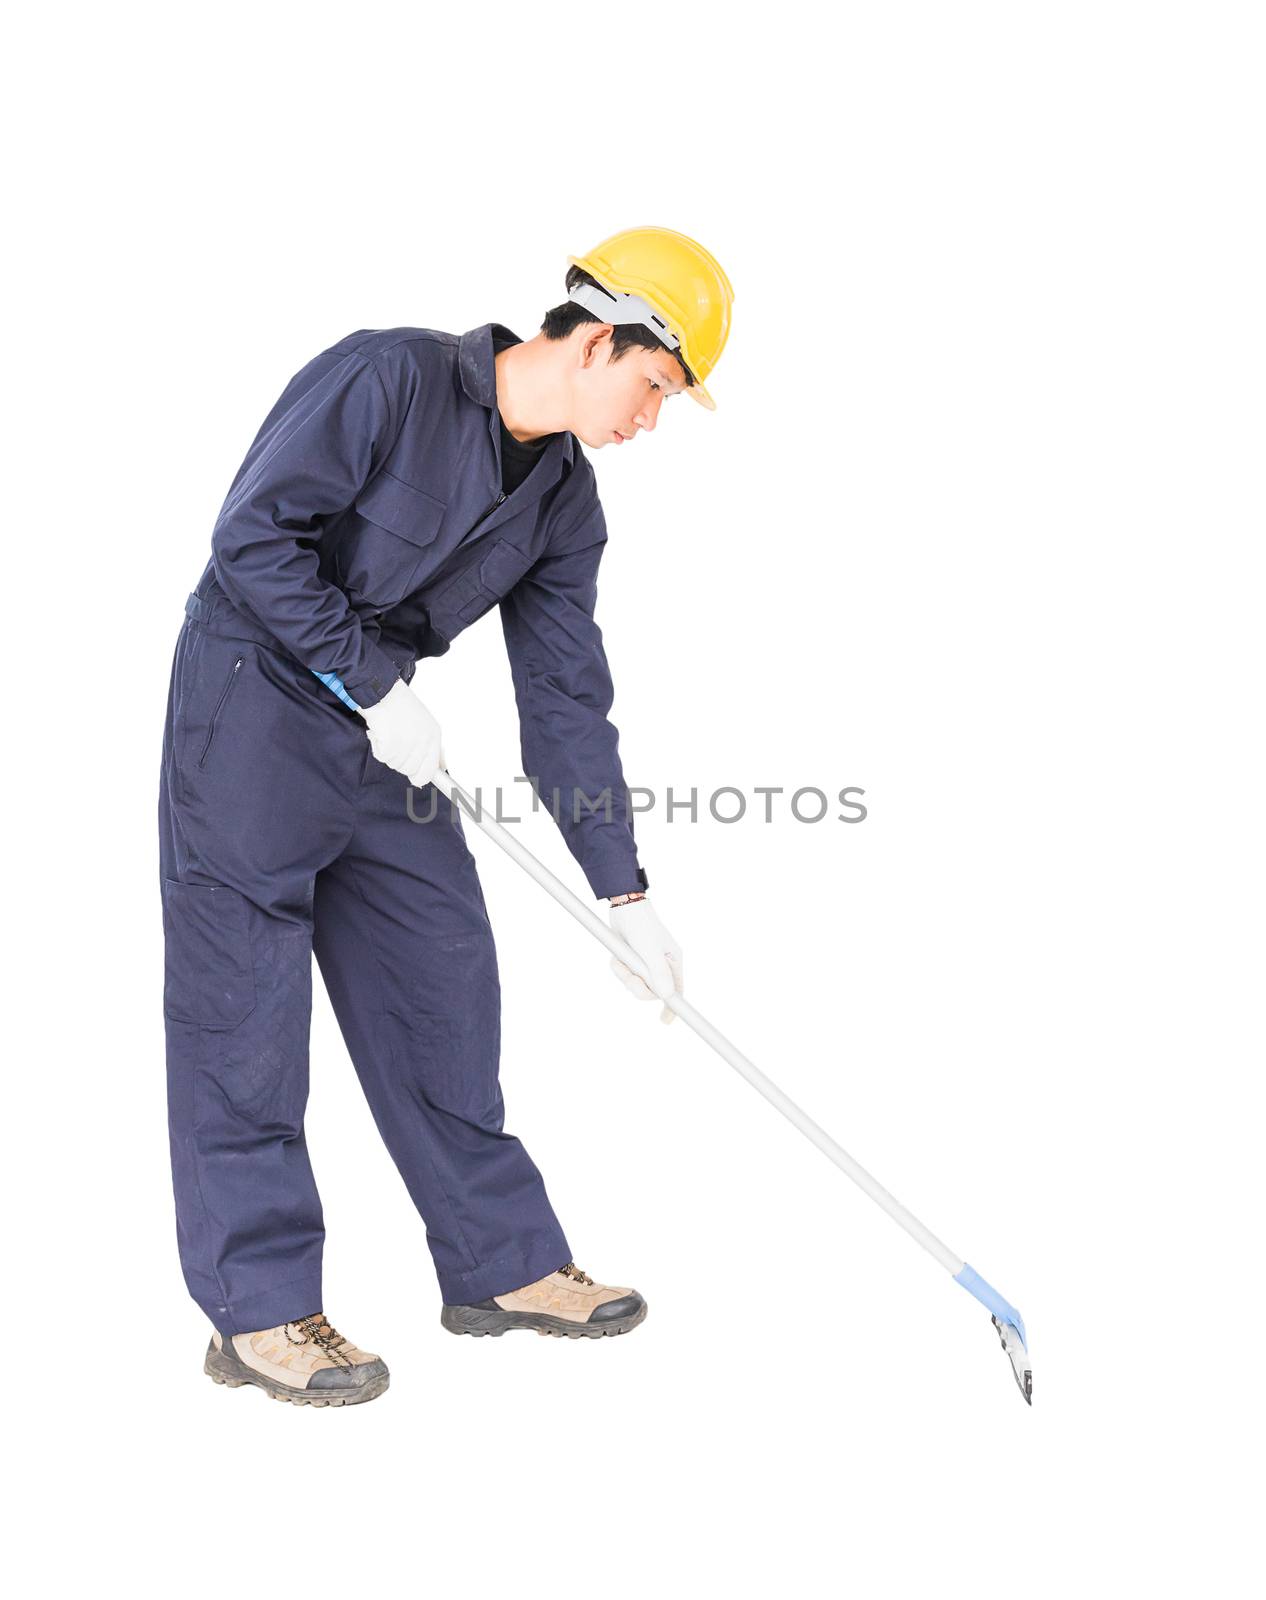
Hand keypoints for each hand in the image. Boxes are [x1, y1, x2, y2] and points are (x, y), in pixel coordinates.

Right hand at [361, 680, 443, 787]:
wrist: (382, 690)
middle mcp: (423, 741)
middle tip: (394, 741)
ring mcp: (408, 744)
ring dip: (387, 752)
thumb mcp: (423, 724)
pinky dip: (377, 746)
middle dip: (399, 759)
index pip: (430, 770)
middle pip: (409, 770)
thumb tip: (436, 770)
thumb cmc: (399, 704)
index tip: (416, 779)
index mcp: (434, 736)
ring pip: (395, 764)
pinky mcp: (391, 744)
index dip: (420, 776)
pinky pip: (382, 757)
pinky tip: (379, 731)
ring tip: (387, 732)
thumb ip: (428, 747)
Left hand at [608, 898, 683, 1024]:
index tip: (665, 1021)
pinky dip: (618, 968)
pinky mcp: (631, 958)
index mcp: (672, 962)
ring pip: (635, 983)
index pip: (677, 990)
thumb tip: (667, 997)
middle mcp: (661, 964)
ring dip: (625, 976)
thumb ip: (659, 974)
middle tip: (630, 979)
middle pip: (652, 991)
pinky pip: (624, 974)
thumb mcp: (651, 951)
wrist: (624, 905)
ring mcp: (645, 962)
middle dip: (638, 988)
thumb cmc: (642, 925)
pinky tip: (616, 957)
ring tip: (620, 962)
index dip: (672, 1007)